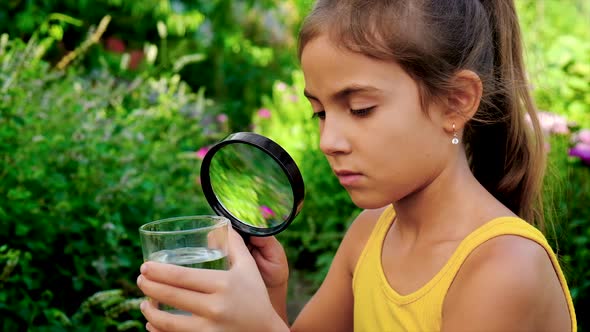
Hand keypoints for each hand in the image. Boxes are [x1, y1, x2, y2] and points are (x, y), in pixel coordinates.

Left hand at [136, 228, 287, 331]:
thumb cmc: (256, 297)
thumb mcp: (249, 269)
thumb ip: (235, 246)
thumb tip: (223, 224)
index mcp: (223, 284)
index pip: (182, 276)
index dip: (158, 271)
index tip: (145, 266)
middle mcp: (215, 307)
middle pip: (171, 295)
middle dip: (149, 286)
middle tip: (140, 279)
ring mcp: (209, 328)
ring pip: (167, 322)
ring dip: (150, 311)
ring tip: (143, 302)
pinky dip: (158, 331)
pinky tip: (152, 324)